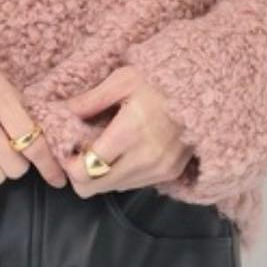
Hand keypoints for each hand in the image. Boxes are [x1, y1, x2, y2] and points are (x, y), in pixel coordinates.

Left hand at [57, 65, 194, 197]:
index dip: (69, 165)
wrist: (203, 88)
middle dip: (80, 174)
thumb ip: (91, 100)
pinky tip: (120, 151)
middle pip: (95, 188)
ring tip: (100, 146)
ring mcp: (159, 170)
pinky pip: (133, 183)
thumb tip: (64, 112)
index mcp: (130, 132)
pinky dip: (120, 173)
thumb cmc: (159, 79)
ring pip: (113, 188)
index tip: (65, 151)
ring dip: (100, 174)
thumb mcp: (122, 79)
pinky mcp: (169, 174)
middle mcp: (145, 159)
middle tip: (78, 151)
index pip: (88, 170)